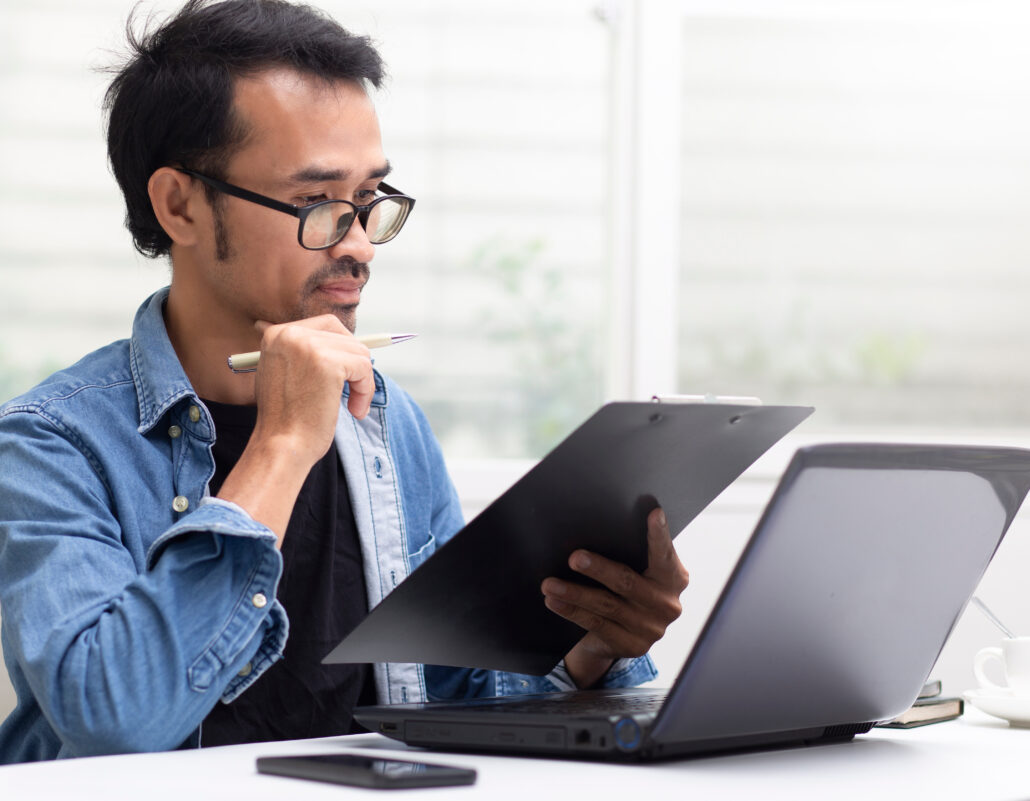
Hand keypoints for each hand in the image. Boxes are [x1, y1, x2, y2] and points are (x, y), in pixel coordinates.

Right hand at [251, 315, 374, 465]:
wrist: (281, 446)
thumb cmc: (286, 420)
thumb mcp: (285, 374)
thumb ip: (305, 354)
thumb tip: (343, 339)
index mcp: (277, 334)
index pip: (326, 326)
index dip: (343, 348)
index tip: (348, 373)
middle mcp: (290, 334)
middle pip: (344, 334)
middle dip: (355, 363)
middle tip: (353, 390)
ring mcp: (309, 346)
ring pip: (359, 352)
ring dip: (362, 381)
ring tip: (352, 406)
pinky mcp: (328, 363)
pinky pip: (365, 368)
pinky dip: (366, 390)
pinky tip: (355, 410)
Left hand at [540, 507, 688, 687]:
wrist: (624, 634)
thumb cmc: (628, 588)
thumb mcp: (639, 572)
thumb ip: (632, 555)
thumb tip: (596, 529)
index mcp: (674, 578)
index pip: (665, 554)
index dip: (660, 535)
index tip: (654, 513)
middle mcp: (667, 604)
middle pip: (627, 581)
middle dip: (598, 569)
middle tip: (574, 558)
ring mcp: (651, 628)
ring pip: (607, 605)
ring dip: (574, 593)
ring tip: (550, 584)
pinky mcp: (631, 645)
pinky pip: (596, 624)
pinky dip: (572, 611)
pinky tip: (555, 602)